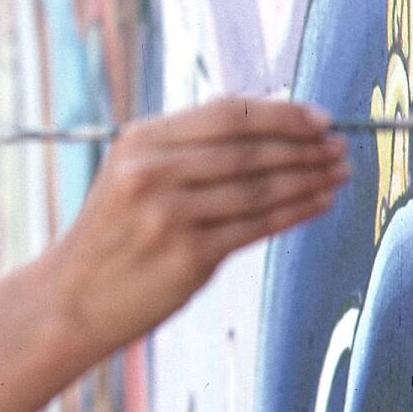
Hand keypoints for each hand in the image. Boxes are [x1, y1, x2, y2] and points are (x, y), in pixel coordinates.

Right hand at [45, 98, 346, 357]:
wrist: (72, 298)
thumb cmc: (113, 234)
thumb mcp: (132, 173)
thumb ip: (186, 148)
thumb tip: (268, 125)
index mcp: (140, 139)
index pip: (228, 113)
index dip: (282, 113)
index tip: (319, 118)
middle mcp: (153, 171)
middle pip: (249, 147)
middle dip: (304, 144)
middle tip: (340, 145)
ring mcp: (170, 214)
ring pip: (260, 187)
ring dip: (309, 177)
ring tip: (338, 172)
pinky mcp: (189, 257)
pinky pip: (257, 226)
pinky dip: (296, 212)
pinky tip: (319, 202)